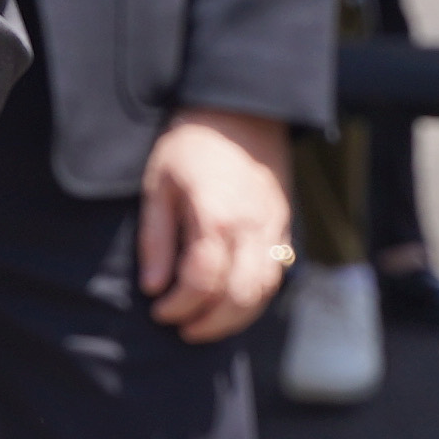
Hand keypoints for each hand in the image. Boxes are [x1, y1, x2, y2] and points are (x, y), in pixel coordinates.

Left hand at [139, 109, 295, 340]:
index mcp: (217, 216)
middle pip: (240, 297)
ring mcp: (274, 228)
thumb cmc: (191, 145)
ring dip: (235, 318)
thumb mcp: (159, 184)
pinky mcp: (284, 226)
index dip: (179, 305)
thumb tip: (154, 287)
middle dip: (209, 324)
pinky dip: (255, 298)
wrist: (242, 110)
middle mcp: (252, 228)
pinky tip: (230, 302)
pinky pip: (277, 275)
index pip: (202, 282)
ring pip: (265, 292)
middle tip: (182, 328)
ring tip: (205, 323)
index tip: (159, 310)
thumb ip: (156, 239)